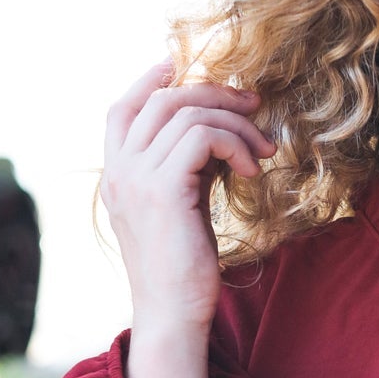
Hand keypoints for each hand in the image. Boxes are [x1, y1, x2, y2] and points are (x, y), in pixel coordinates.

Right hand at [100, 60, 275, 377]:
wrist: (174, 314)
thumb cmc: (183, 270)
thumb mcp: (179, 209)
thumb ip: (182, 170)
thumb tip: (214, 134)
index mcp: (115, 175)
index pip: (121, 109)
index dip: (150, 79)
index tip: (181, 63)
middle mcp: (118, 170)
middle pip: (162, 100)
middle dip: (213, 94)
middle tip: (254, 107)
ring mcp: (136, 177)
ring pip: (189, 113)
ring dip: (237, 125)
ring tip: (263, 152)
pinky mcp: (164, 188)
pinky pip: (204, 135)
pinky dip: (236, 143)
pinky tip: (253, 171)